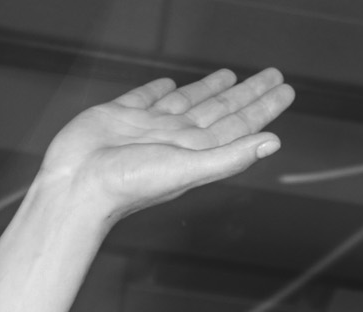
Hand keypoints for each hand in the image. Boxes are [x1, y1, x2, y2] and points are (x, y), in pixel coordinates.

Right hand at [38, 68, 294, 222]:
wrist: (78, 184)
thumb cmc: (129, 184)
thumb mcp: (188, 169)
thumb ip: (230, 156)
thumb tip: (272, 145)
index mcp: (196, 151)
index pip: (240, 125)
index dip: (263, 107)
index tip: (284, 90)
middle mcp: (177, 138)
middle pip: (222, 109)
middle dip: (247, 93)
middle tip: (272, 75)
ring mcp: (149, 127)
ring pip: (189, 101)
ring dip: (211, 88)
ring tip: (230, 75)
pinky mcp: (120, 116)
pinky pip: (146, 98)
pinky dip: (159, 90)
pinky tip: (171, 85)